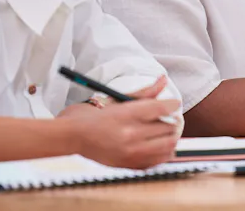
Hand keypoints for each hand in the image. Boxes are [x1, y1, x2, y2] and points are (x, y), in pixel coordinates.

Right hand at [60, 76, 180, 169]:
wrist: (71, 138)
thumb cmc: (92, 116)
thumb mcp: (116, 99)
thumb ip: (144, 93)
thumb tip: (163, 79)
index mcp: (125, 115)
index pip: (161, 108)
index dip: (172, 104)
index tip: (173, 103)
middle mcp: (129, 135)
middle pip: (168, 127)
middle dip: (170, 120)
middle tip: (165, 117)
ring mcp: (130, 153)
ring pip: (169, 145)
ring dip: (170, 136)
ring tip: (162, 131)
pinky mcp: (129, 165)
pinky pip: (159, 160)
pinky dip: (163, 151)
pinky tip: (155, 144)